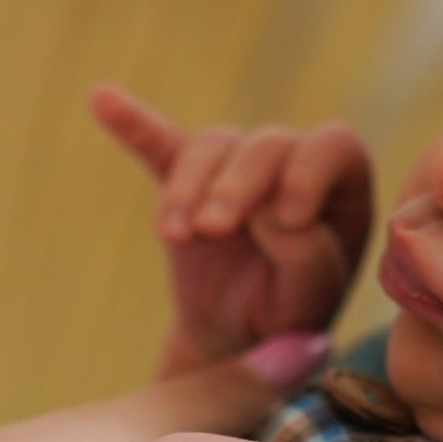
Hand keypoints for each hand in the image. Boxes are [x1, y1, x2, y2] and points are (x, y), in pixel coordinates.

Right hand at [92, 83, 372, 374]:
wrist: (234, 343)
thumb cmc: (286, 320)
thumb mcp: (309, 299)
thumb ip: (306, 254)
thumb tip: (270, 211)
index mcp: (340, 186)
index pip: (333, 146)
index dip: (308, 171)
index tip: (287, 216)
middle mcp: (290, 164)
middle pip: (266, 143)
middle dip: (236, 184)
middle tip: (213, 229)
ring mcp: (235, 168)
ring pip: (211, 146)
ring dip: (188, 187)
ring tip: (175, 235)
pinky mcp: (185, 183)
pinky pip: (159, 145)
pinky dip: (132, 125)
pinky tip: (102, 99)